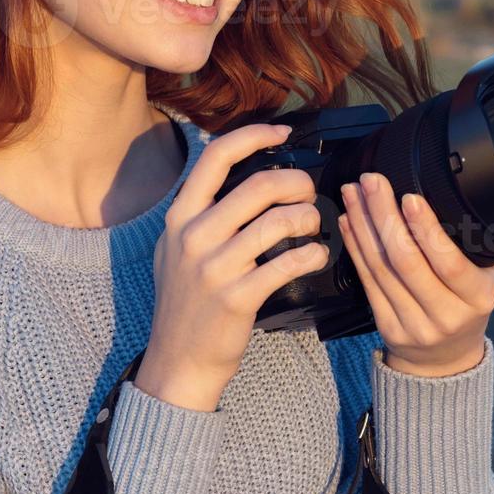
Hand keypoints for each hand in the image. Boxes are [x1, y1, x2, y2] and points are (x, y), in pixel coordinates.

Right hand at [136, 123, 330, 410]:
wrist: (178, 360)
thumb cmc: (186, 301)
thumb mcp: (176, 248)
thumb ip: (201, 212)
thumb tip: (240, 173)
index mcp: (179, 216)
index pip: (216, 156)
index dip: (254, 136)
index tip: (282, 133)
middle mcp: (193, 236)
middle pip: (258, 185)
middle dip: (296, 182)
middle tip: (310, 191)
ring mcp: (214, 268)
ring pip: (278, 222)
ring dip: (308, 217)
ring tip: (314, 224)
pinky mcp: (237, 298)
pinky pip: (286, 264)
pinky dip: (311, 254)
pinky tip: (317, 254)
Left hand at [339, 172, 493, 377]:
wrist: (445, 360)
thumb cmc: (470, 305)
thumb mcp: (493, 278)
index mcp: (478, 298)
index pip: (450, 263)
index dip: (427, 230)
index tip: (410, 196)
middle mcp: (446, 315)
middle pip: (406, 261)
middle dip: (385, 215)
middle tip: (372, 181)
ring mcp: (413, 324)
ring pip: (381, 268)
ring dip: (364, 225)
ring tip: (354, 192)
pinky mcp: (386, 327)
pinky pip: (366, 280)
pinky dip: (355, 246)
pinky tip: (349, 220)